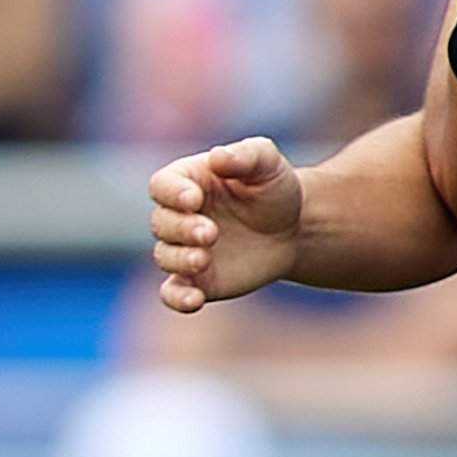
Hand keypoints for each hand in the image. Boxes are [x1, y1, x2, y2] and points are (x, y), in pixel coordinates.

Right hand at [151, 141, 305, 310]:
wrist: (294, 230)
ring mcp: (185, 250)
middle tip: (210, 233)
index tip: (194, 198)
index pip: (163, 185)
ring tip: (204, 259)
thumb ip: (246, 155)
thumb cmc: (273, 189)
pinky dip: (177, 298)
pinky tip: (193, 300)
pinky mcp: (197, 280)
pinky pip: (173, 293)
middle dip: (182, 229)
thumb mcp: (267, 164)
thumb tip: (218, 157)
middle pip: (162, 222)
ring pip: (165, 256)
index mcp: (187, 182)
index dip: (173, 193)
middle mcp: (178, 216)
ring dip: (180, 259)